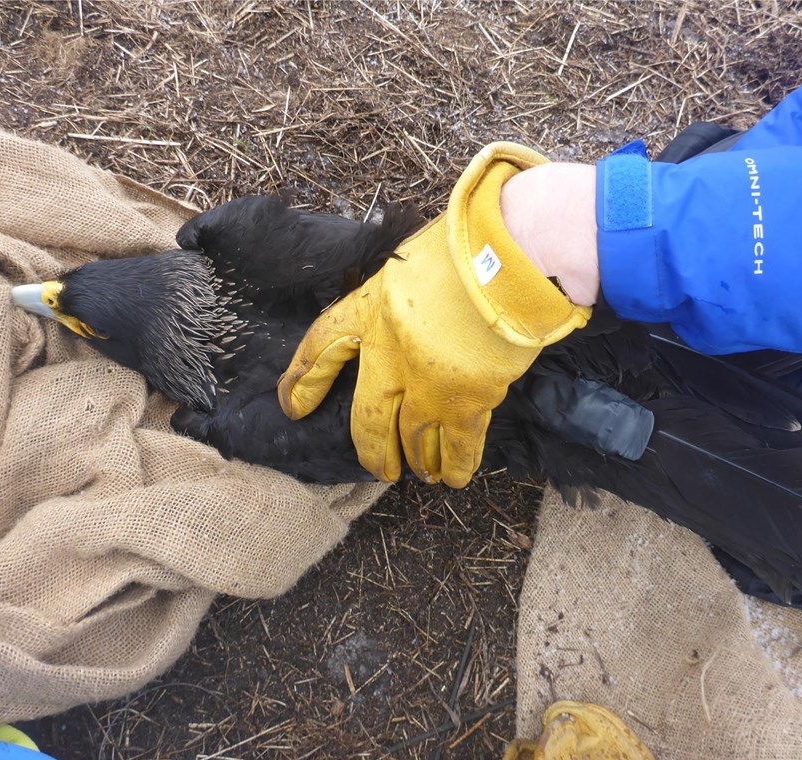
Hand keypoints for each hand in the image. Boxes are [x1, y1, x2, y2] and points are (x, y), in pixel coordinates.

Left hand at [277, 143, 591, 486]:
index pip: (321, 347)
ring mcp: (426, 384)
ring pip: (413, 440)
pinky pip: (459, 445)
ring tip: (421, 473)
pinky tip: (455, 477)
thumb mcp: (413, 253)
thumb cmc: (468, 240)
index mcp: (369, 309)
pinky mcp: (467, 401)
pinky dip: (457, 465)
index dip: (304, 379)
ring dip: (416, 461)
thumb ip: (404, 286)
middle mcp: (389, 355)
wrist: (510, 256)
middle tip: (378, 467)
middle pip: (368, 418)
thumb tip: (416, 295)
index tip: (291, 405)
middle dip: (372, 449)